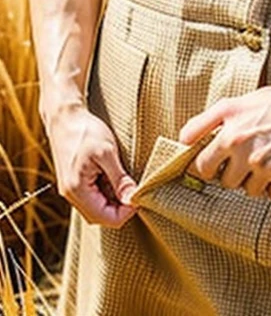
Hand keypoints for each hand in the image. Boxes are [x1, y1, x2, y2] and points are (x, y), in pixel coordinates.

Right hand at [47, 105, 138, 226]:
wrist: (64, 116)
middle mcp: (71, 195)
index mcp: (77, 190)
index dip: (125, 212)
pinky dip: (106, 192)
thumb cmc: (84, 130)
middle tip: (135, 189)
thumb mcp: (107, 152)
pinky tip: (114, 176)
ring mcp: (71, 189)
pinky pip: (92, 197)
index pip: (105, 218)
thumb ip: (119, 178)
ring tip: (124, 179)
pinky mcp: (74, 182)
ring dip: (113, 199)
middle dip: (120, 208)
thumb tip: (132, 199)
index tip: (140, 197)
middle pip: (100, 216)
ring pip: (96, 207)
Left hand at [178, 78, 270, 202]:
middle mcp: (243, 147)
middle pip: (224, 181)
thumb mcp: (242, 101)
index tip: (215, 165)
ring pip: (248, 190)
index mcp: (230, 127)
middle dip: (234, 173)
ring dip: (257, 180)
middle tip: (251, 156)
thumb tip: (182, 141)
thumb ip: (209, 120)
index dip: (206, 166)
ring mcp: (264, 164)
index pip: (201, 165)